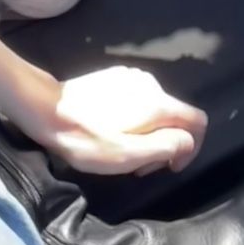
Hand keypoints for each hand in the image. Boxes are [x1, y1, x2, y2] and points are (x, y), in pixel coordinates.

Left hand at [17, 67, 207, 176]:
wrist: (46, 109)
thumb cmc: (86, 138)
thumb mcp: (127, 154)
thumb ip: (165, 147)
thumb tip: (186, 142)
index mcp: (158, 103)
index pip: (197, 120)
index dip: (192, 147)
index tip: (170, 165)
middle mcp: (151, 84)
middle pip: (175, 117)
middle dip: (165, 144)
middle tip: (139, 167)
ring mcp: (131, 77)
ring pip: (156, 110)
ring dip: (148, 135)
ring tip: (121, 152)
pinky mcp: (115, 78)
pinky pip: (138, 102)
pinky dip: (135, 121)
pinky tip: (110, 133)